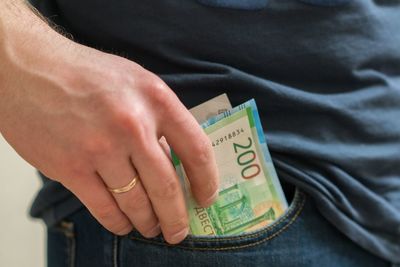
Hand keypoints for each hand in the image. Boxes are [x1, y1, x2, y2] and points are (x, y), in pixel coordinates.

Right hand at [0, 2, 218, 243]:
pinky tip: (125, 224)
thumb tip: (174, 159)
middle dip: (177, 218)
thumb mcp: (136, 82)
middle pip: (166, 187)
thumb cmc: (86, 74)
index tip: (206, 198)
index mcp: (155, 99)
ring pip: (136, 203)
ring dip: (148, 223)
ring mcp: (100, 148)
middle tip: (180, 231)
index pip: (196, 149)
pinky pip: (104, 208)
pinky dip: (118, 223)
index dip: (207, 181)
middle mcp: (132, 124)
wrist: (29, 68)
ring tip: (152, 228)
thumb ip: (159, 118)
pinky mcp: (71, 167)